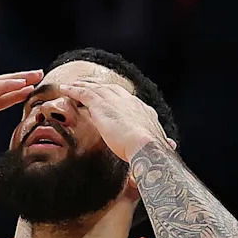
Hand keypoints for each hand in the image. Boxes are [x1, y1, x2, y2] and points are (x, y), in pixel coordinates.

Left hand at [59, 80, 175, 161]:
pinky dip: (73, 90)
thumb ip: (163, 144)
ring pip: (96, 88)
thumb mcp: (158, 145)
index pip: (129, 101)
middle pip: (112, 89)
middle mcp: (130, 102)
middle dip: (100, 87)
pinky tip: (64, 89)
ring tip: (73, 85)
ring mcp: (116, 102)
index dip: (119, 99)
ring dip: (84, 85)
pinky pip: (84, 93)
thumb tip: (173, 145)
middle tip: (90, 86)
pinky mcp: (101, 105)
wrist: (147, 147)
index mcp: (143, 111)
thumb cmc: (153, 152)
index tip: (112, 98)